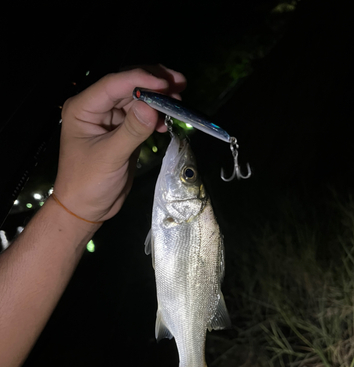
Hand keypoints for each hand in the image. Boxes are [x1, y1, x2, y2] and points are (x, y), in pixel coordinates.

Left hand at [54, 65, 185, 222]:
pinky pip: (141, 114)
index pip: (113, 84)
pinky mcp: (122, 130)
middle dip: (153, 84)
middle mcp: (95, 108)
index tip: (165, 84)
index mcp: (83, 108)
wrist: (86, 208)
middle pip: (127, 85)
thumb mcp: (110, 157)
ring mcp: (110, 118)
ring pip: (137, 98)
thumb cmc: (88, 183)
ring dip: (158, 98)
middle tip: (179, 84)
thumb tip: (152, 107)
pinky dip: (155, 114)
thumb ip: (131, 131)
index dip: (140, 80)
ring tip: (180, 101)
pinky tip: (166, 121)